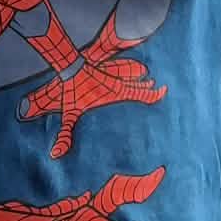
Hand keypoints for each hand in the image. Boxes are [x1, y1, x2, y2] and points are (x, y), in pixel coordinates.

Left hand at [19, 53, 166, 159]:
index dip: (152, 94)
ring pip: (135, 82)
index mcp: (116, 93)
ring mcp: (115, 80)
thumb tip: (56, 153)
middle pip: (140, 88)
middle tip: (164, 91)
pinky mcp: (110, 77)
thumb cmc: (71, 91)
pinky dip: (136, 82)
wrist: (69, 67)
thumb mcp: (70, 114)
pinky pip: (127, 79)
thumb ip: (65, 134)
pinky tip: (140, 82)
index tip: (164, 90)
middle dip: (152, 91)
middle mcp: (118, 86)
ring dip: (144, 86)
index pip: (138, 93)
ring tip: (155, 86)